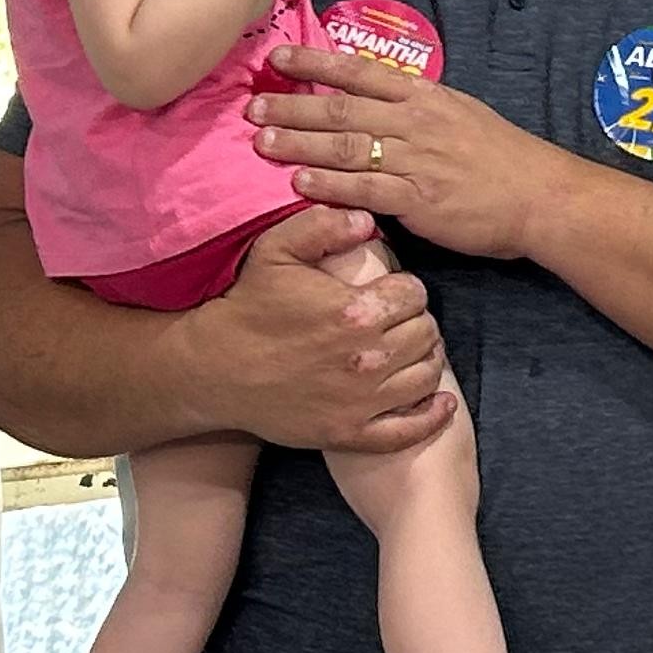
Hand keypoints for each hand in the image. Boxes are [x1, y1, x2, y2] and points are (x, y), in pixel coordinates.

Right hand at [172, 204, 453, 452]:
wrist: (211, 369)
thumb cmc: (245, 307)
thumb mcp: (276, 250)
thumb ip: (324, 226)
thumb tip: (369, 219)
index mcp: (356, 311)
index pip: (415, 294)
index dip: (406, 289)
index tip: (392, 293)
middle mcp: (366, 358)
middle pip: (426, 333)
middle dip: (417, 322)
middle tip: (400, 321)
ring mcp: (360, 400)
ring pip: (426, 375)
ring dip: (425, 360)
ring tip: (410, 351)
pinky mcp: (350, 433)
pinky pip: (409, 430)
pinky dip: (431, 416)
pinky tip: (440, 401)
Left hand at [251, 40, 582, 262]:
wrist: (540, 195)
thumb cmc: (502, 157)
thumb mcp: (461, 113)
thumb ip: (417, 106)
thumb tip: (376, 99)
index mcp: (425, 96)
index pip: (360, 72)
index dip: (316, 62)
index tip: (278, 57)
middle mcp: (415, 122)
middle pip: (342, 108)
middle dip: (292, 105)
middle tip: (252, 106)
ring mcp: (416, 160)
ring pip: (345, 147)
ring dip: (299, 142)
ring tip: (261, 141)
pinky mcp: (418, 200)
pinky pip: (364, 189)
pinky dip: (328, 184)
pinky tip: (299, 182)